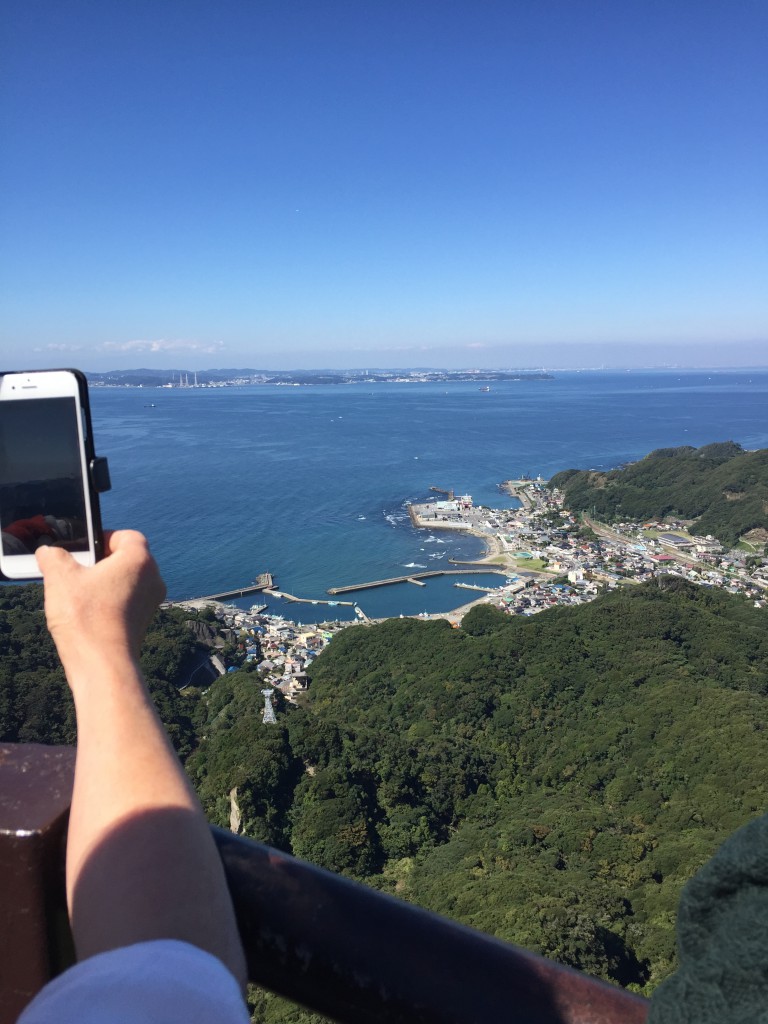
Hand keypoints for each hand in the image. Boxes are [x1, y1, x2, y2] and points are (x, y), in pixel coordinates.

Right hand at [36, 530, 165, 677]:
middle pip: (126, 559)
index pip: (126, 536)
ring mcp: (151, 602)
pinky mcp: (144, 621)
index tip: (83, 548)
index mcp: (139, 560)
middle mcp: (153, 579)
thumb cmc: (86, 619)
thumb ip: (54, 557)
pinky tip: (87, 614)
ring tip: (77, 594)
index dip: (103, 537)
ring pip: (126, 582)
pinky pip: (127, 602)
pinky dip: (109, 602)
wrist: (103, 666)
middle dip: (100, 562)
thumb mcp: (60, 578)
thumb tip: (49, 552)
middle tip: (76, 570)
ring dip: (103, 584)